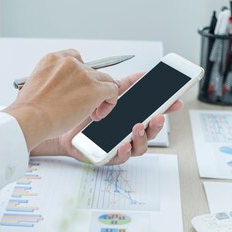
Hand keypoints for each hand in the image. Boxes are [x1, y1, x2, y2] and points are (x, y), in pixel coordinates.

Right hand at [4, 49, 118, 150]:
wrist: (30, 118)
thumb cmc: (29, 111)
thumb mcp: (35, 86)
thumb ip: (51, 82)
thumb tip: (62, 91)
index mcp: (53, 59)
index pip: (76, 59)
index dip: (81, 76)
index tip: (79, 89)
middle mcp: (70, 62)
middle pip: (92, 71)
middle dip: (91, 88)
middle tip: (84, 105)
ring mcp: (84, 74)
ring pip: (105, 79)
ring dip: (102, 96)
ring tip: (93, 112)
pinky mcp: (94, 88)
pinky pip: (113, 90)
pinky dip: (110, 102)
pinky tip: (98, 114)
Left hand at [32, 72, 183, 164]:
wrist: (56, 122)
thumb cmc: (80, 111)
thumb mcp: (103, 93)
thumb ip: (123, 85)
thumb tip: (143, 74)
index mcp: (130, 117)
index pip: (153, 113)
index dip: (166, 108)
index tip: (176, 101)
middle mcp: (127, 133)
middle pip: (150, 133)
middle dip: (156, 125)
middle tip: (156, 116)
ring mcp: (118, 145)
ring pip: (138, 147)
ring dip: (141, 137)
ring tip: (137, 127)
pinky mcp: (106, 156)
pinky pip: (119, 157)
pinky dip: (123, 150)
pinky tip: (122, 142)